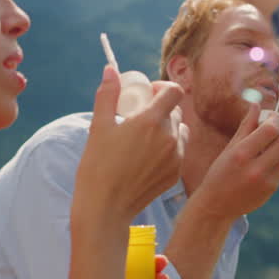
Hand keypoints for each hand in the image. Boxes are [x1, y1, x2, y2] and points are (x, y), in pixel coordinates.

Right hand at [74, 66, 183, 226]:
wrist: (106, 207)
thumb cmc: (98, 166)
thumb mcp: (98, 127)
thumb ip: (107, 95)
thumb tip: (110, 70)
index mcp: (150, 121)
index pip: (174, 92)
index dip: (162, 88)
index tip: (147, 95)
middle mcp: (169, 137)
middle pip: (175, 111)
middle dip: (161, 109)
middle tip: (140, 117)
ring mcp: (176, 157)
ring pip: (180, 131)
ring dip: (167, 128)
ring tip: (146, 138)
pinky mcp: (176, 174)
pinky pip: (178, 152)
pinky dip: (168, 149)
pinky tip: (147, 157)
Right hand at [190, 102, 278, 220]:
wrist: (216, 206)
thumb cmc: (219, 173)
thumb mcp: (229, 148)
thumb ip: (246, 126)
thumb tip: (256, 105)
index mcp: (241, 155)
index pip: (270, 130)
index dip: (276, 119)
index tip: (273, 116)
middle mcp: (255, 168)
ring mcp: (266, 181)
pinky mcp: (272, 189)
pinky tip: (277, 149)